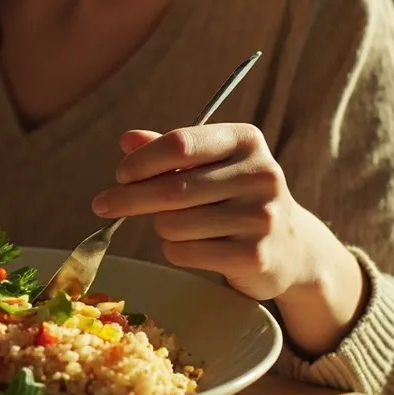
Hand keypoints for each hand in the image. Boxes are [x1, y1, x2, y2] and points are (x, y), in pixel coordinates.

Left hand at [91, 125, 367, 354]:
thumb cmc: (236, 197)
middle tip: (103, 205)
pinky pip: (184, 252)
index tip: (120, 175)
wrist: (290, 248)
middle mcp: (260, 174)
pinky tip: (193, 247)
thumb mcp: (211, 165)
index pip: (180, 144)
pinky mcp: (254, 255)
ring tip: (179, 226)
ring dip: (162, 228)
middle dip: (129, 198)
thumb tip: (127, 139)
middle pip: (171, 187)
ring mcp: (261, 216)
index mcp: (246, 141)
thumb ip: (170, 152)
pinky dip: (175, 251)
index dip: (141, 161)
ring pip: (173, 224)